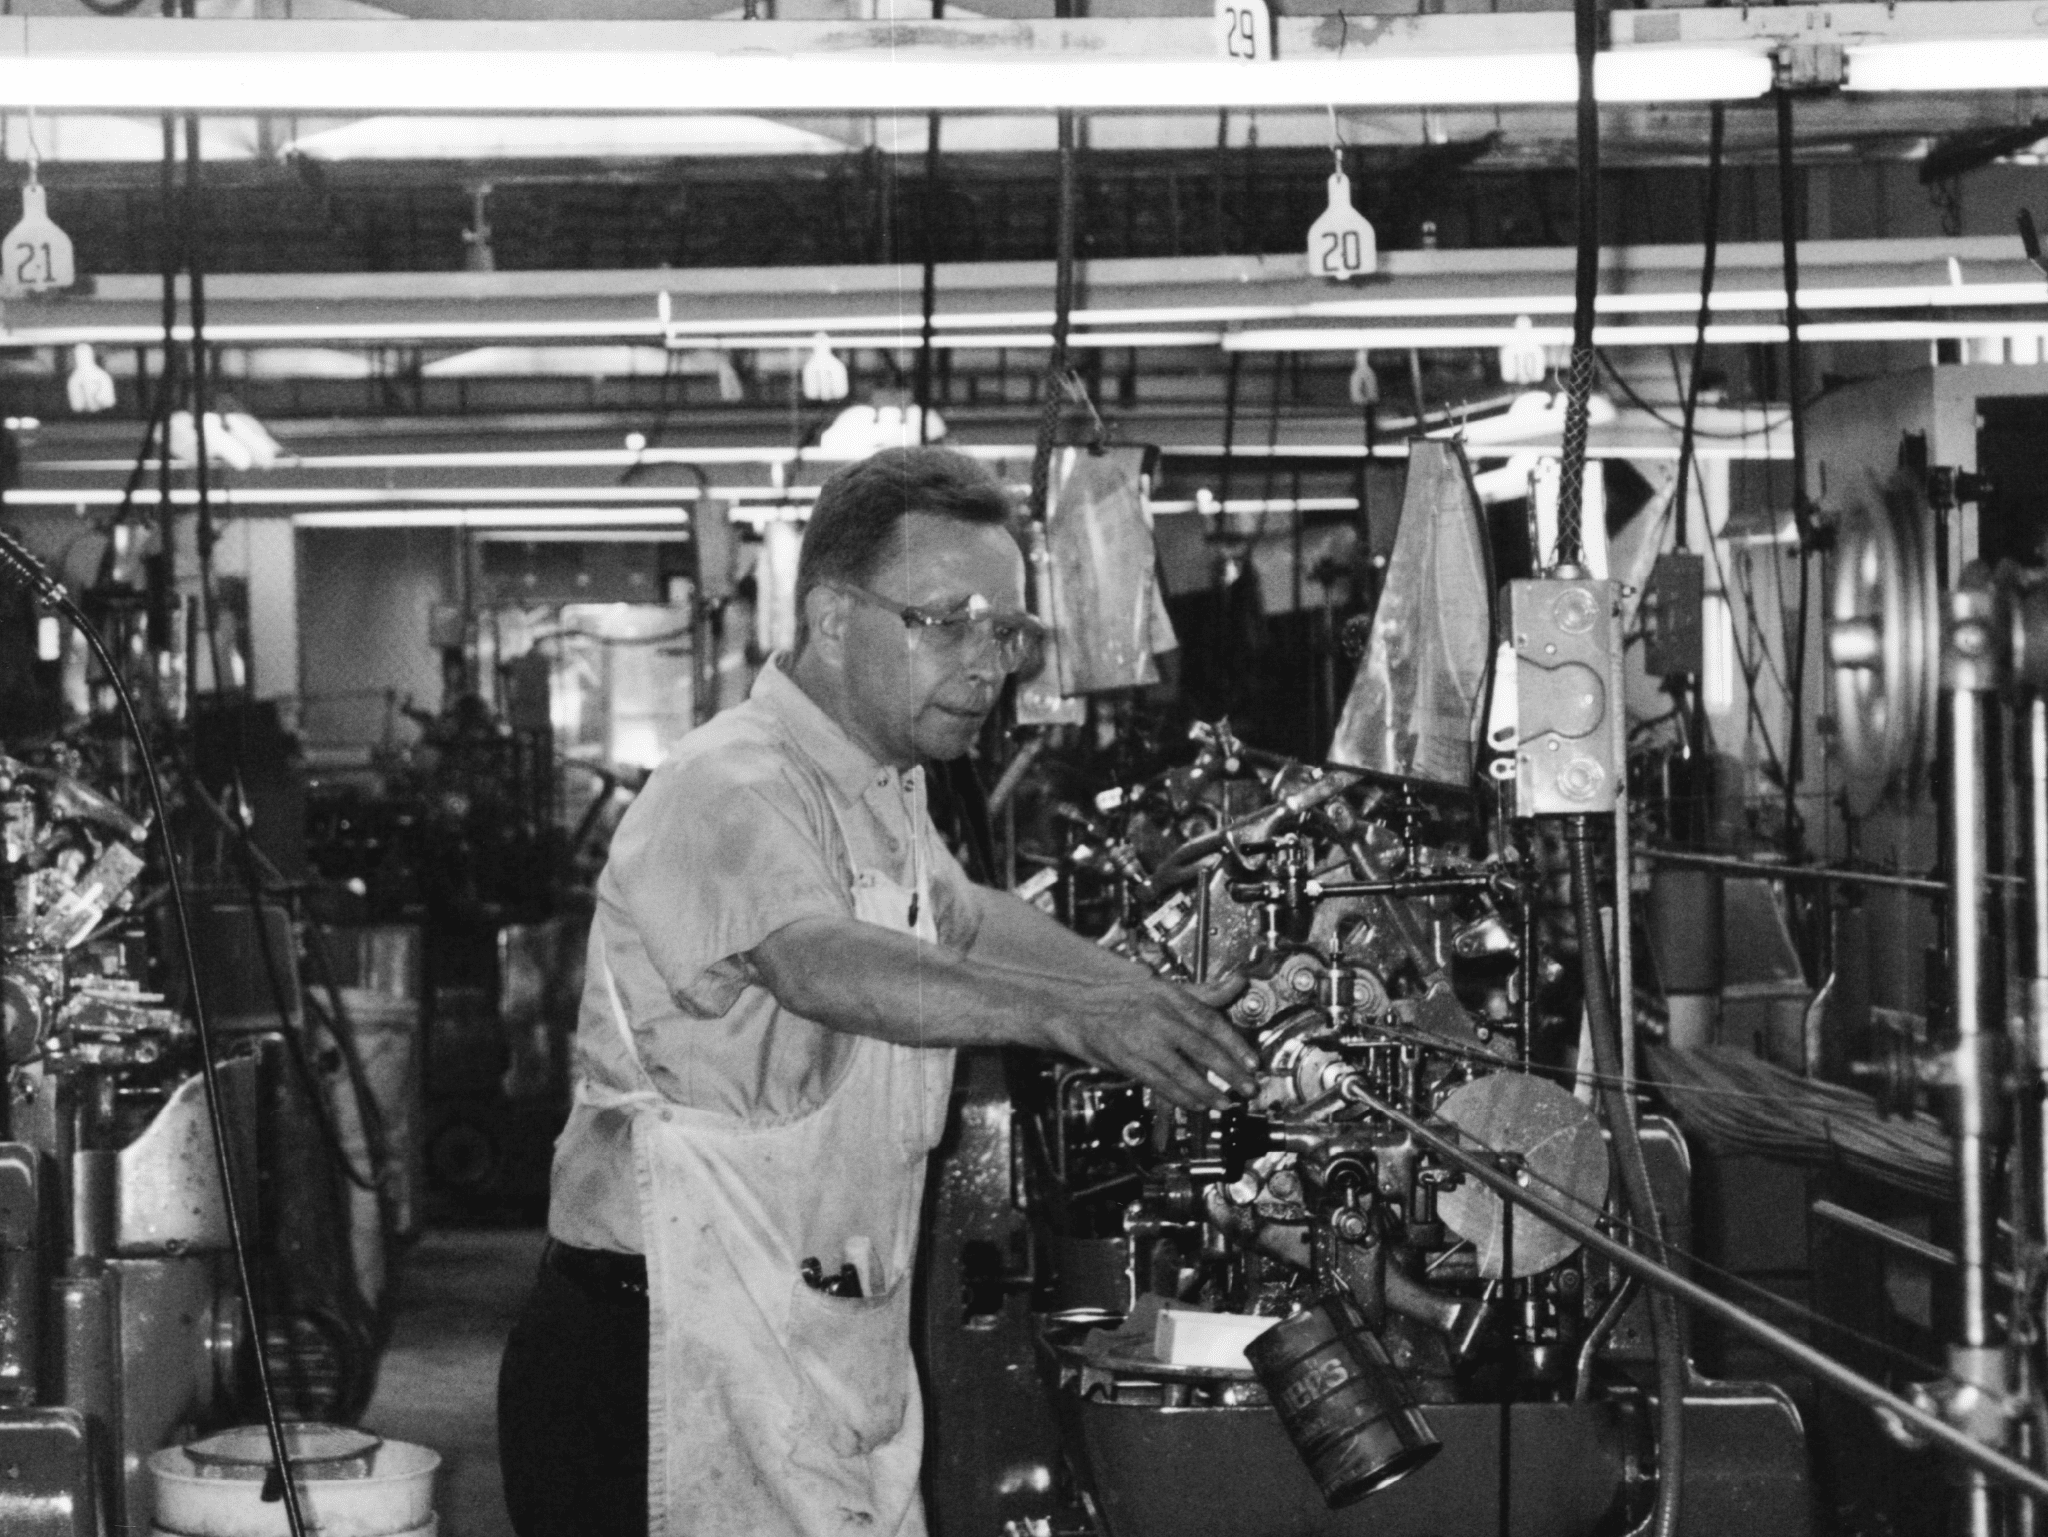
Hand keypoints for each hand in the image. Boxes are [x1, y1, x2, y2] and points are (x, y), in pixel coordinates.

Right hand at [1042, 971, 1258, 1111]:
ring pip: (1183, 1070)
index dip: (1235, 1044)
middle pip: (1202, 1047)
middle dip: (1230, 1072)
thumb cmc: (1118, 996)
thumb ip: (1202, 992)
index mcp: (1169, 995)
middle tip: (1248, 1087)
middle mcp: (1157, 1015)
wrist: (1072, 1006)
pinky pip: (1159, 1081)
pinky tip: (1194, 1103)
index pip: (1210, 1020)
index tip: (1252, 1061)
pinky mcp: (1126, 1058)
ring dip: (1207, 1091)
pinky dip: (1180, 1096)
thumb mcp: (1160, 986)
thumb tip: (1236, 982)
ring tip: (1224, 1102)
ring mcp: (1141, 1038)